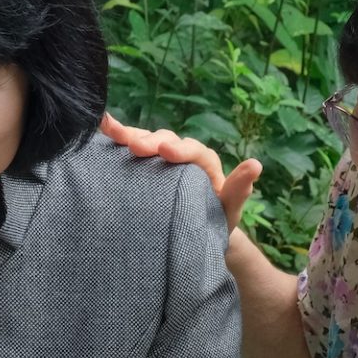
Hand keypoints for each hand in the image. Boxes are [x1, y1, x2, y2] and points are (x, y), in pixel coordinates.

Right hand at [101, 112, 261, 234]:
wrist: (195, 231)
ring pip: (147, 139)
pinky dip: (117, 136)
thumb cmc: (214, 221)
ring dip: (129, 134)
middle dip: (150, 141)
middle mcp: (183, 153)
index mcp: (205, 162)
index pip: (194, 151)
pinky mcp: (144, 163)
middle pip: (167, 140)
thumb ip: (238, 190)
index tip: (165, 152)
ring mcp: (161, 157)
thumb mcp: (228, 211)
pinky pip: (131, 146)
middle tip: (135, 146)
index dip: (180, 150)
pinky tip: (102, 126)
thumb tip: (255, 164)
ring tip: (112, 131)